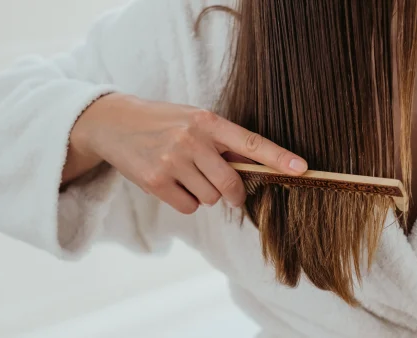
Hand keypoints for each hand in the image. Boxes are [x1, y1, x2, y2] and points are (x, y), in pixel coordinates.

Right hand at [68, 94, 307, 213]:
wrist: (115, 123)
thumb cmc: (163, 122)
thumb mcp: (195, 120)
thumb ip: (223, 142)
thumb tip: (253, 166)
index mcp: (208, 122)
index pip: (251, 142)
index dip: (278, 157)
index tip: (302, 168)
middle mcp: (192, 140)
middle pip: (230, 184)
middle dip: (233, 193)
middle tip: (227, 190)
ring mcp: (173, 160)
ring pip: (209, 198)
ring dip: (204, 194)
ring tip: (185, 174)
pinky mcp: (156, 180)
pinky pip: (188, 207)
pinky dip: (185, 201)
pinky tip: (172, 183)